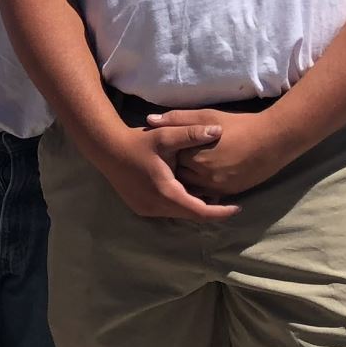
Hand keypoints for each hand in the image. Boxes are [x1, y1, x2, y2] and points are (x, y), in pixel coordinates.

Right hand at [91, 120, 239, 221]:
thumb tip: (218, 131)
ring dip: (193, 206)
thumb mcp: (166, 136)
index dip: (220, 212)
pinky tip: (185, 191)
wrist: (107, 149)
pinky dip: (179, 204)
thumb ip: (192, 134)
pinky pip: (167, 210)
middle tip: (226, 198)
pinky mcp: (141, 208)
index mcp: (166, 193)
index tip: (238, 208)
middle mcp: (156, 207)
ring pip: (178, 214)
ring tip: (209, 194)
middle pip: (190, 215)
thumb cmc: (138, 142)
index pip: (200, 211)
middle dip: (209, 208)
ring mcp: (146, 210)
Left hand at [146, 107, 300, 199]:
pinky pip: (208, 194)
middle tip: (174, 161)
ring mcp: (216, 186)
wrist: (272, 140)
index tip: (166, 149)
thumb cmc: (239, 124)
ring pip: (193, 188)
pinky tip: (203, 178)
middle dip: (175, 170)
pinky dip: (203, 188)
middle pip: (179, 176)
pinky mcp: (229, 192)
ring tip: (190, 169)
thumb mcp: (206, 115)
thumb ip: (177, 119)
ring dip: (189, 181)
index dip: (167, 154)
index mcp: (194, 156)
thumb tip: (149, 120)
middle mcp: (203, 175)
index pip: (169, 160)